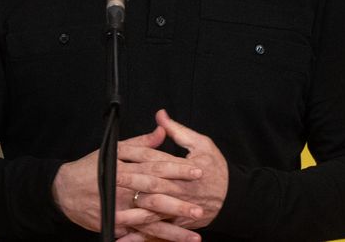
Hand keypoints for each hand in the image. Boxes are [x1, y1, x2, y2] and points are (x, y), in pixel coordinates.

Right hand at [53, 125, 193, 235]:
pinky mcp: (114, 225)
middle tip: (200, 206)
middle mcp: (122, 191)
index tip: (198, 171)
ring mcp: (118, 211)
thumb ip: (140, 143)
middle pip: (155, 196)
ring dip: (172, 230)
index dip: (178, 170)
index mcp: (124, 168)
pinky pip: (137, 235)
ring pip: (149, 221)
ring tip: (193, 236)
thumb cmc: (89, 168)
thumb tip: (162, 130)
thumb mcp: (113, 150)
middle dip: (179, 204)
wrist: (63, 191)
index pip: (156, 167)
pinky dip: (154, 240)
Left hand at [117, 109, 227, 231]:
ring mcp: (178, 209)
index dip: (135, 155)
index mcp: (184, 169)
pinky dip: (140, 237)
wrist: (233, 199)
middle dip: (130, 182)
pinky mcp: (178, 222)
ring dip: (132, 212)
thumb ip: (178, 131)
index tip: (118, 151)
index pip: (155, 160)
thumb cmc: (217, 169)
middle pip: (151, 186)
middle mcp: (179, 190)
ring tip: (112, 211)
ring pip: (152, 212)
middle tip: (110, 178)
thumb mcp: (202, 144)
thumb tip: (160, 115)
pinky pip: (157, 232)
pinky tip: (124, 240)